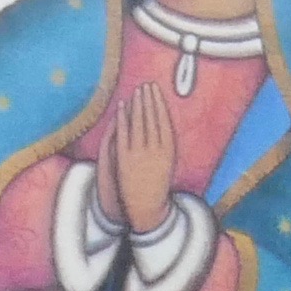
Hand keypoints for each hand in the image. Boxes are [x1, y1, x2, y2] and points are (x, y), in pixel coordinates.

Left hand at [104, 76, 183, 228]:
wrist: (147, 206)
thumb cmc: (158, 182)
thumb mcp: (168, 161)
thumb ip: (165, 142)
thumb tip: (161, 119)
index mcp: (169, 150)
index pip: (163, 119)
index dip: (158, 103)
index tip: (155, 89)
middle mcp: (155, 149)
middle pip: (151, 117)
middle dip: (148, 99)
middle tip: (145, 85)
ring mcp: (139, 153)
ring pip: (138, 122)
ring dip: (136, 104)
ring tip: (136, 91)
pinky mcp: (125, 157)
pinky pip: (123, 132)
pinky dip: (122, 117)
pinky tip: (121, 106)